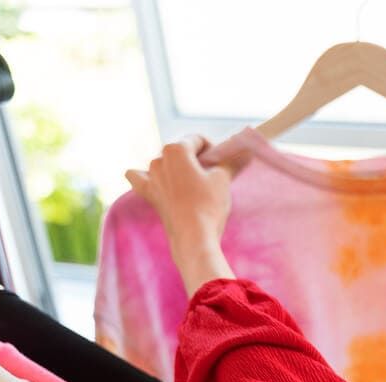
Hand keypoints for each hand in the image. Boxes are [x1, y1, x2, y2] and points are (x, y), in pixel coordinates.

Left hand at [126, 136, 235, 295]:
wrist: (193, 237)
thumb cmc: (208, 205)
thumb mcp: (224, 180)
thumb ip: (232, 161)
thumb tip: (246, 151)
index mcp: (176, 149)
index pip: (198, 139)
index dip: (213, 149)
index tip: (223, 162)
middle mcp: (158, 159)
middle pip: (181, 151)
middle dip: (196, 159)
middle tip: (212, 175)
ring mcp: (150, 177)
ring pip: (163, 163)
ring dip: (178, 168)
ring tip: (193, 183)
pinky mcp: (148, 194)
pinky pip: (138, 178)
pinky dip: (144, 176)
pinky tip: (150, 177)